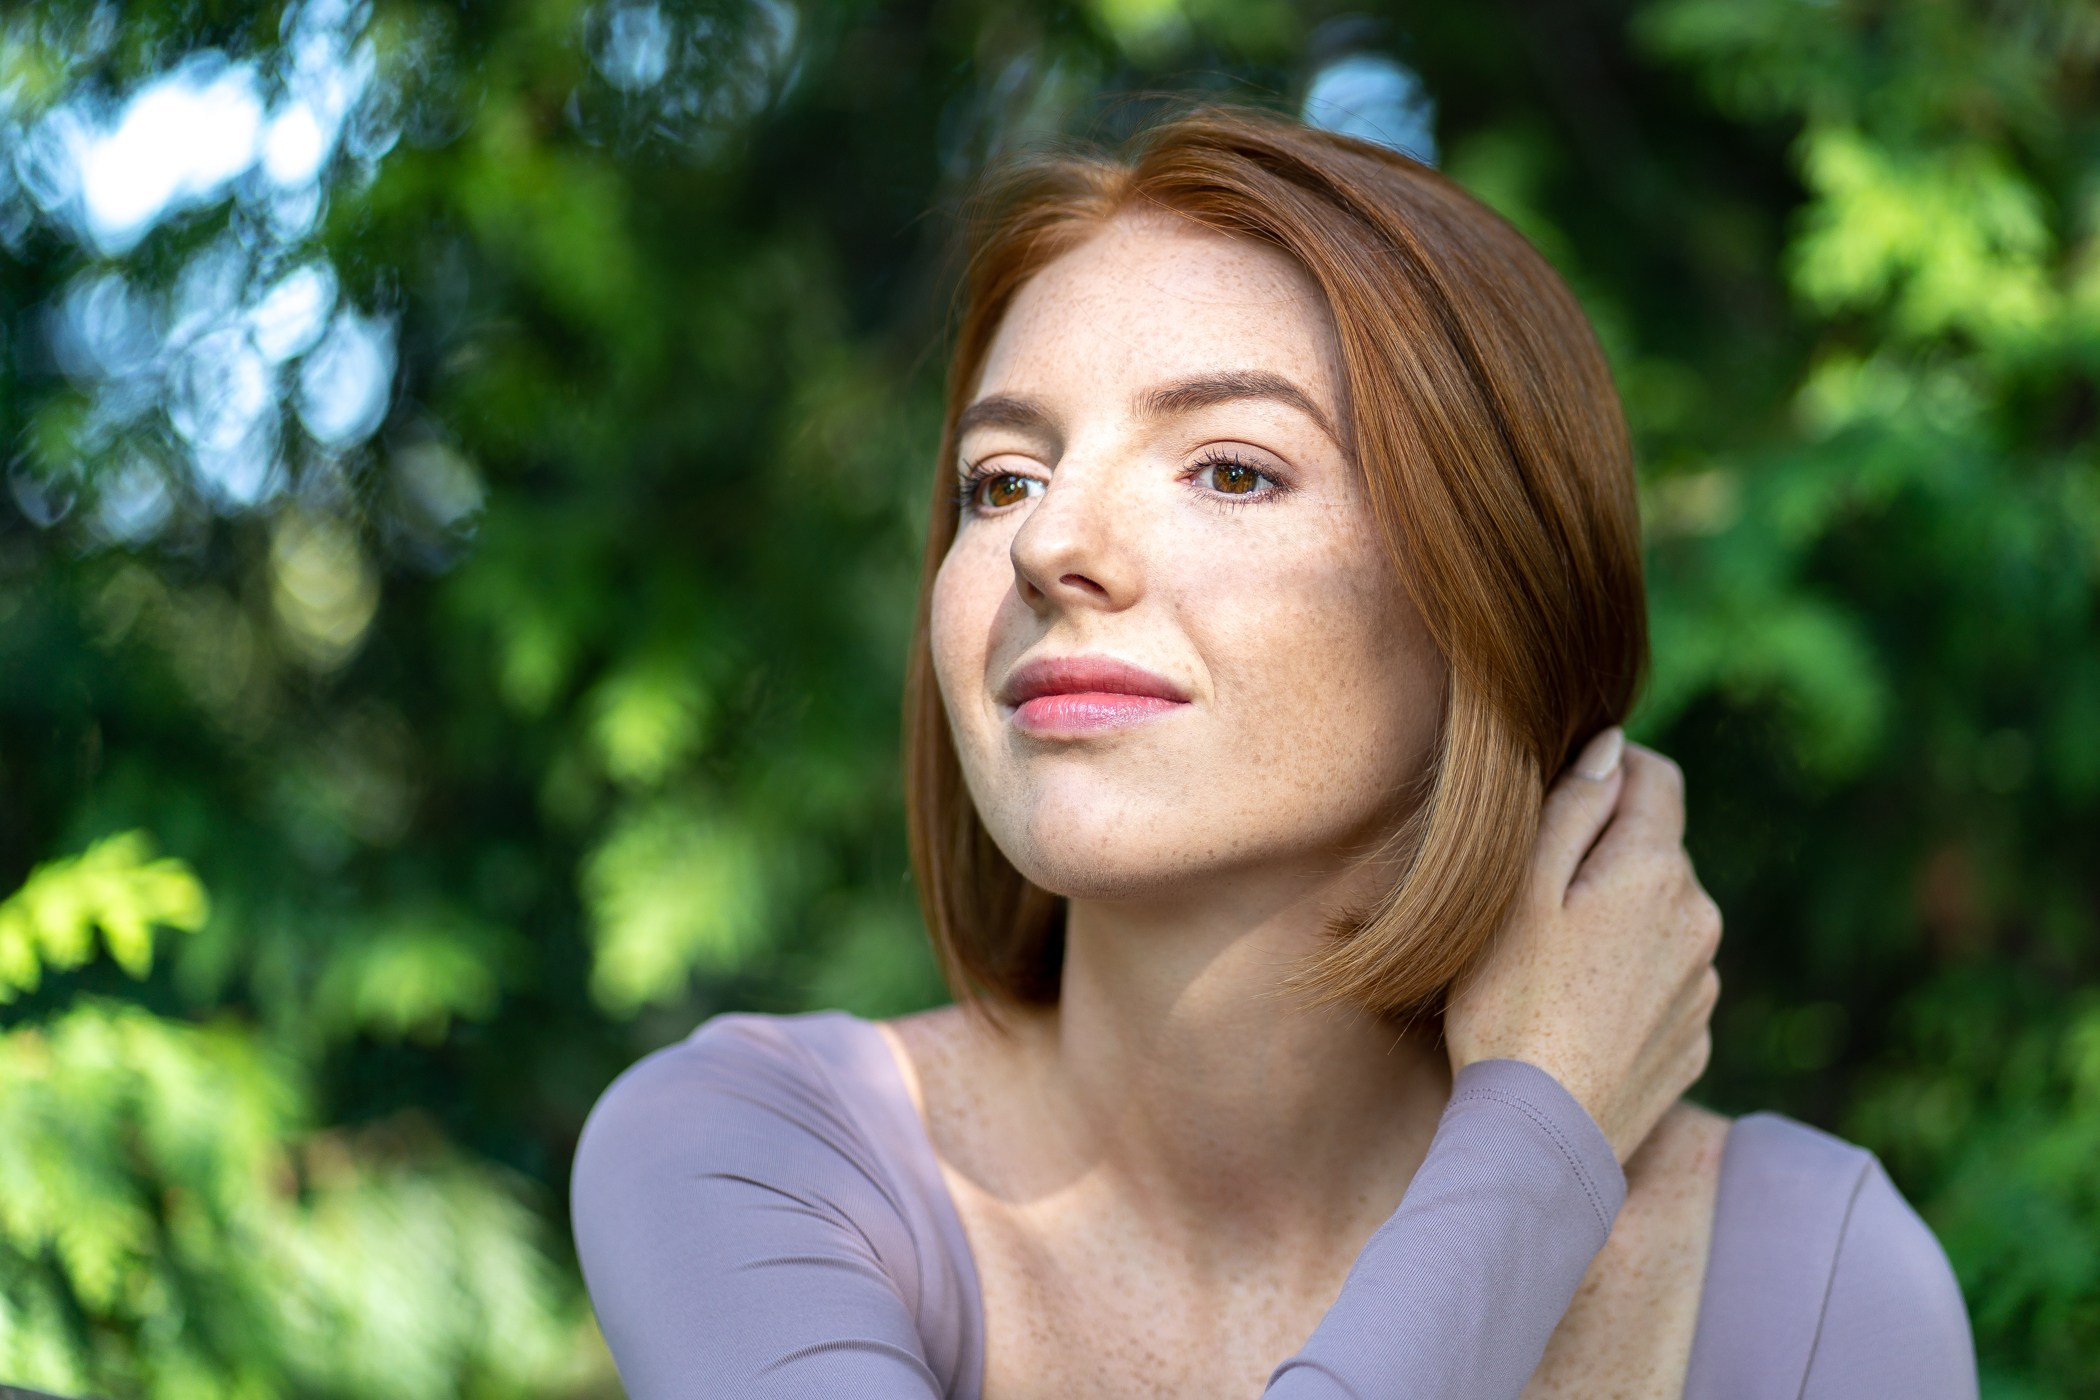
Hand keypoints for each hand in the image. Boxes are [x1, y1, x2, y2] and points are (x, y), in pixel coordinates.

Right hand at [1443, 730, 1721, 1161]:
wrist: (1542, 1136)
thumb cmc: (1510, 1005)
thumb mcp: (1519, 892)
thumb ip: (1572, 807)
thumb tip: (1613, 746)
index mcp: (1657, 871)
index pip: (1659, 777)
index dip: (1613, 767)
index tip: (1563, 792)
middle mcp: (1701, 919)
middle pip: (1657, 850)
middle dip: (1606, 852)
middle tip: (1533, 892)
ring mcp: (1705, 985)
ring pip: (1662, 917)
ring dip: (1619, 917)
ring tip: (1548, 962)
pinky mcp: (1695, 1038)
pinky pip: (1665, 979)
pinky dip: (1628, 976)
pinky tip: (1576, 1009)